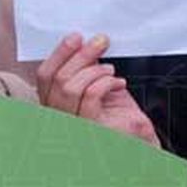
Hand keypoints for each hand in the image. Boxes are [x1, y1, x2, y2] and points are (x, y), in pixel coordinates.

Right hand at [36, 33, 159, 145]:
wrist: (142, 148)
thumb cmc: (121, 123)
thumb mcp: (101, 92)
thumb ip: (89, 74)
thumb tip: (88, 48)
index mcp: (55, 107)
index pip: (44, 77)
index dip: (59, 54)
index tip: (76, 38)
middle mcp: (59, 120)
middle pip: (59, 79)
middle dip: (81, 55)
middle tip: (100, 42)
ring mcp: (74, 128)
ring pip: (71, 87)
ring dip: (95, 71)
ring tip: (110, 71)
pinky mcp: (93, 131)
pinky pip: (91, 95)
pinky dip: (106, 82)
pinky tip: (118, 83)